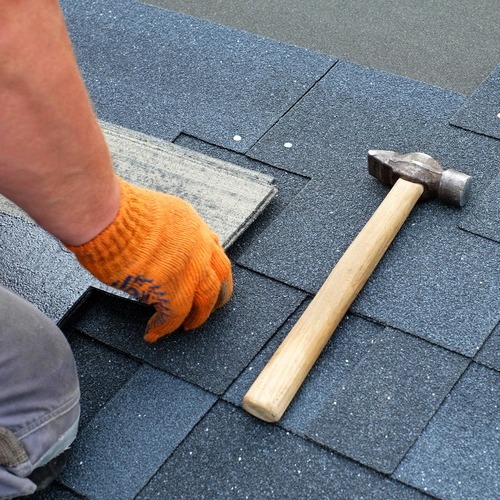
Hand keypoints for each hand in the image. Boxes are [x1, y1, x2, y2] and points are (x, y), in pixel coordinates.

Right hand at [67, 178, 232, 341]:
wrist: (106, 216)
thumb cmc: (115, 211)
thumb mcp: (151, 212)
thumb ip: (162, 232)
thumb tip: (153, 248)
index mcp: (192, 224)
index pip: (213, 248)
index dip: (211, 266)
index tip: (209, 277)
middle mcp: (199, 245)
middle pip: (221, 275)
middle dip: (218, 294)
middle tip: (211, 307)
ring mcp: (190, 268)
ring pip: (206, 299)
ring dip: (198, 316)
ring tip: (188, 327)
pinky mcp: (173, 289)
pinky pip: (174, 316)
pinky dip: (163, 328)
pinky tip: (153, 332)